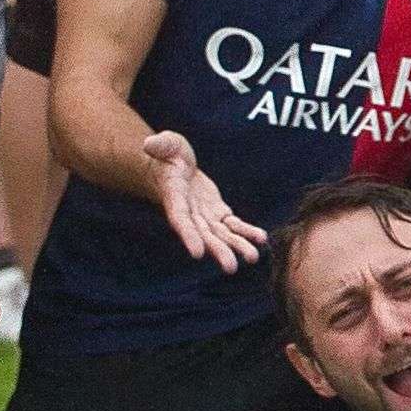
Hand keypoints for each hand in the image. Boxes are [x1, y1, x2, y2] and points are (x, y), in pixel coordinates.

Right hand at [143, 130, 268, 269]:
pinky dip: (246, 232)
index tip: (197, 253)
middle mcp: (190, 213)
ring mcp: (205, 216)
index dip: (189, 236)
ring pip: (221, 235)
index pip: (181, 220)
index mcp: (175, 198)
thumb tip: (150, 144)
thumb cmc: (169, 154)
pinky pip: (233, 226)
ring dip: (236, 246)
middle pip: (204, 235)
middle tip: (231, 267)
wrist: (175, 166)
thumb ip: (160, 145)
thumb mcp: (166, 144)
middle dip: (218, 250)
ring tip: (252, 257)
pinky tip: (261, 239)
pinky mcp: (218, 213)